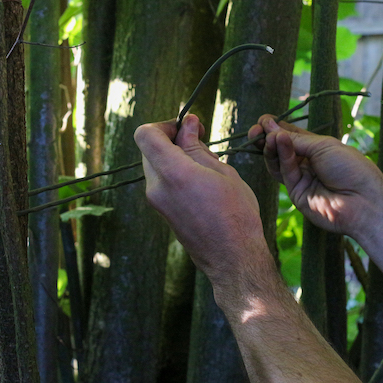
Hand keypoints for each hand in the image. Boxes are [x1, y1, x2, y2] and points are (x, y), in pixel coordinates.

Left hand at [134, 114, 267, 282]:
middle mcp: (157, 187)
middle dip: (171, 139)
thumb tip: (188, 124)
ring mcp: (156, 202)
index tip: (186, 128)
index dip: (164, 124)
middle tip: (200, 140)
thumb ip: (197, 146)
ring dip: (174, 156)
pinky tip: (200, 181)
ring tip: (205, 164)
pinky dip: (175, 172)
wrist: (232, 257)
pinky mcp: (161, 212)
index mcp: (173, 173)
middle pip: (150, 148)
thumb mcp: (222, 172)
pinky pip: (161, 182)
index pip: (145, 134)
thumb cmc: (236, 214)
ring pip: (155, 165)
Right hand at [248, 115, 382, 238]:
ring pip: (278, 161)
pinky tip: (280, 141)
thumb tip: (271, 127)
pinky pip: (284, 172)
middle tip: (256, 129)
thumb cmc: (350, 168)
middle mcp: (306, 162)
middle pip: (279, 148)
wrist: (363, 201)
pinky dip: (281, 156)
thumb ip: (296, 139)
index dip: (276, 127)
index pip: (290, 135)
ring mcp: (300, 178)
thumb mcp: (323, 146)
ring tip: (269, 136)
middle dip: (267, 137)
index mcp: (316, 148)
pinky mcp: (295, 192)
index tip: (264, 120)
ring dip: (271, 146)